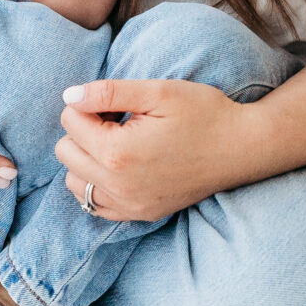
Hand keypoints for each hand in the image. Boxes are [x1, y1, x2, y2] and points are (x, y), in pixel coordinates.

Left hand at [53, 77, 251, 221]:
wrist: (241, 148)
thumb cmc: (203, 113)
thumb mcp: (158, 91)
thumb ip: (108, 92)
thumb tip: (68, 96)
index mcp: (119, 153)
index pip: (70, 120)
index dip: (90, 104)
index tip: (119, 103)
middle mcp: (118, 186)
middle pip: (65, 151)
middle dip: (85, 130)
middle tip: (119, 120)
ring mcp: (129, 205)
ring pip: (75, 181)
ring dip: (87, 158)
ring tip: (120, 142)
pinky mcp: (139, 214)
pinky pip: (94, 204)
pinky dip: (98, 183)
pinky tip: (123, 166)